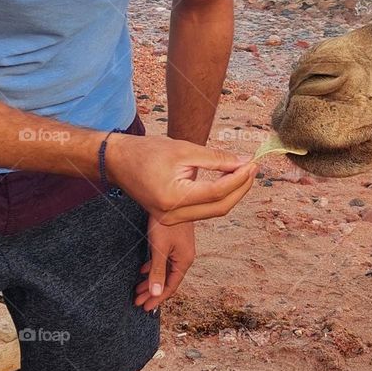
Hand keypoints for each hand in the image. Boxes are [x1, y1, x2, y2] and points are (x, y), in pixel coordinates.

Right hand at [104, 134, 258, 223]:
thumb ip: (216, 159)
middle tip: (253, 168)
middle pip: (219, 207)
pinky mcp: (171, 218)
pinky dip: (218, 197)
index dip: (239, 179)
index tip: (253, 163)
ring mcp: (170, 220)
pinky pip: (202, 211)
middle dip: (240, 188)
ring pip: (213, 212)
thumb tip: (243, 162)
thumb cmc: (147, 152)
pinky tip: (228, 181)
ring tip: (244, 172)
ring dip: (232, 193)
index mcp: (173, 198)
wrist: (118, 161)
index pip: (217, 192)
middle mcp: (171, 215)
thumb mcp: (184, 150)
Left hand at [135, 215, 195, 310]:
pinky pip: (164, 261)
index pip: (170, 286)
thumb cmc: (166, 223)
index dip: (157, 298)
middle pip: (167, 280)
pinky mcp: (174, 242)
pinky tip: (143, 270)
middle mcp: (184, 256)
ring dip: (151, 281)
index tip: (145, 307)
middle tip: (138, 301)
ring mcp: (179, 249)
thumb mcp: (159, 249)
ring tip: (138, 289)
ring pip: (164, 271)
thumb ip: (157, 272)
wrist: (171, 200)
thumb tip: (156, 293)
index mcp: (184, 261)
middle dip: (152, 292)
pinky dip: (153, 268)